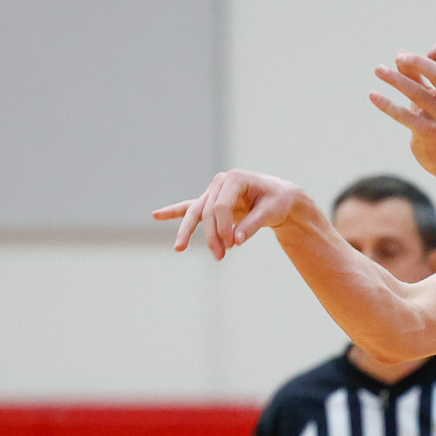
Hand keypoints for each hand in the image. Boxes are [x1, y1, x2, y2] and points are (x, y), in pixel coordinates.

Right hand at [155, 170, 308, 260]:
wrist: (279, 196)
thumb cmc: (277, 201)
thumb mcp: (270, 212)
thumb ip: (252, 226)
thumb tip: (236, 241)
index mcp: (235, 179)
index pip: (221, 206)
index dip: (224, 228)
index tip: (233, 246)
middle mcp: (220, 182)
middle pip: (206, 211)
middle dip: (211, 236)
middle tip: (220, 256)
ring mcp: (213, 191)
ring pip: (195, 212)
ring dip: (188, 231)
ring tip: (179, 248)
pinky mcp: (211, 201)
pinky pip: (190, 206)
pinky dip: (174, 212)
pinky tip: (157, 215)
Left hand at [371, 44, 435, 177]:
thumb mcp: (435, 97)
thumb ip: (420, 77)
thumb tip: (399, 56)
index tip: (427, 55)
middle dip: (416, 61)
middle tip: (397, 57)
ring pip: (417, 93)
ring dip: (395, 79)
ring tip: (378, 69)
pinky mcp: (428, 134)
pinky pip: (404, 116)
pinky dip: (386, 104)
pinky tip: (372, 95)